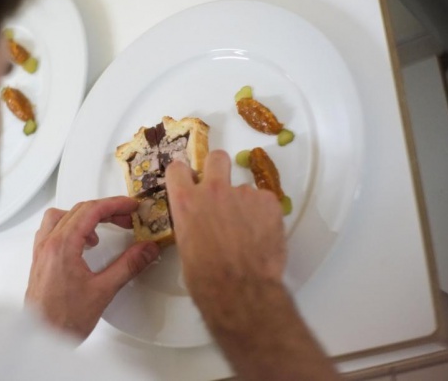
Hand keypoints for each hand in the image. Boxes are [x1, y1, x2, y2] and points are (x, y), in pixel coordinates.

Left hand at [25, 196, 159, 340]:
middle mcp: (48, 244)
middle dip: (105, 210)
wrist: (40, 338)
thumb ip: (128, 265)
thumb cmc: (62, 320)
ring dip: (85, 217)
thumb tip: (147, 250)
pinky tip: (83, 243)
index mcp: (62, 245)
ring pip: (62, 216)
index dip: (115, 204)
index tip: (131, 206)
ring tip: (102, 229)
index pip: (91, 211)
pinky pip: (53, 231)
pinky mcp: (41, 261)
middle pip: (78, 210)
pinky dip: (71, 228)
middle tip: (126, 218)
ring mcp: (42, 251)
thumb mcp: (104, 290)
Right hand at [166, 150, 285, 313]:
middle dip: (218, 168)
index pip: (177, 169)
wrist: (240, 289)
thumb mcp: (186, 246)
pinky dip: (264, 215)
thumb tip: (201, 224)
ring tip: (248, 232)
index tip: (189, 181)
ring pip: (244, 189)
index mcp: (186, 201)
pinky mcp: (269, 201)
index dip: (184, 175)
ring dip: (244, 204)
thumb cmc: (205, 277)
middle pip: (217, 157)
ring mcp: (243, 193)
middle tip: (222, 188)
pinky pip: (265, 202)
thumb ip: (192, 223)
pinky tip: (262, 236)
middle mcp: (213, 189)